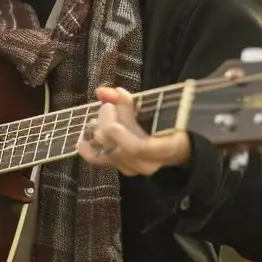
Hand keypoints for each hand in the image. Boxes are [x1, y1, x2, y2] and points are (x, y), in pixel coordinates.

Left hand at [76, 87, 191, 176]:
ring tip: (105, 113)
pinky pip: (98, 158)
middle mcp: (149, 164)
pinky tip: (84, 133)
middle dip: (108, 121)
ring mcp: (134, 169)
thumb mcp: (155, 107)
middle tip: (109, 105)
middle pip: (118, 146)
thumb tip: (101, 92)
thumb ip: (126, 101)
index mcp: (167, 148)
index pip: (138, 147)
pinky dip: (89, 144)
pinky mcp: (122, 168)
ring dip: (99, 129)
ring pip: (106, 151)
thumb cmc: (169, 121)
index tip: (110, 112)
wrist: (177, 143)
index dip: (120, 134)